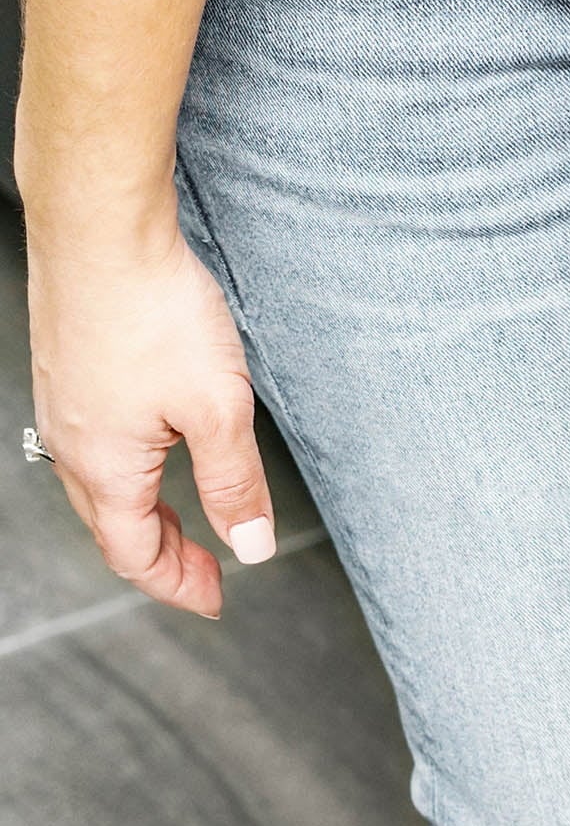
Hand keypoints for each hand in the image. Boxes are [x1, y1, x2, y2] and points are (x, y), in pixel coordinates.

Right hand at [26, 217, 274, 617]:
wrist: (99, 225)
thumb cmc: (153, 309)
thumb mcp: (218, 409)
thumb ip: (235, 484)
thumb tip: (250, 546)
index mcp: (105, 465)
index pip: (134, 555)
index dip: (178, 586)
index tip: (216, 600)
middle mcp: (70, 441)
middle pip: (113, 527)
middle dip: (164, 558)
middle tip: (211, 573)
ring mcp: (62, 404)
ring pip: (101, 487)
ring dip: (146, 516)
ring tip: (193, 524)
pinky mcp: (68, 371)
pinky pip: (94, 445)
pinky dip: (130, 474)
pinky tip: (159, 456)